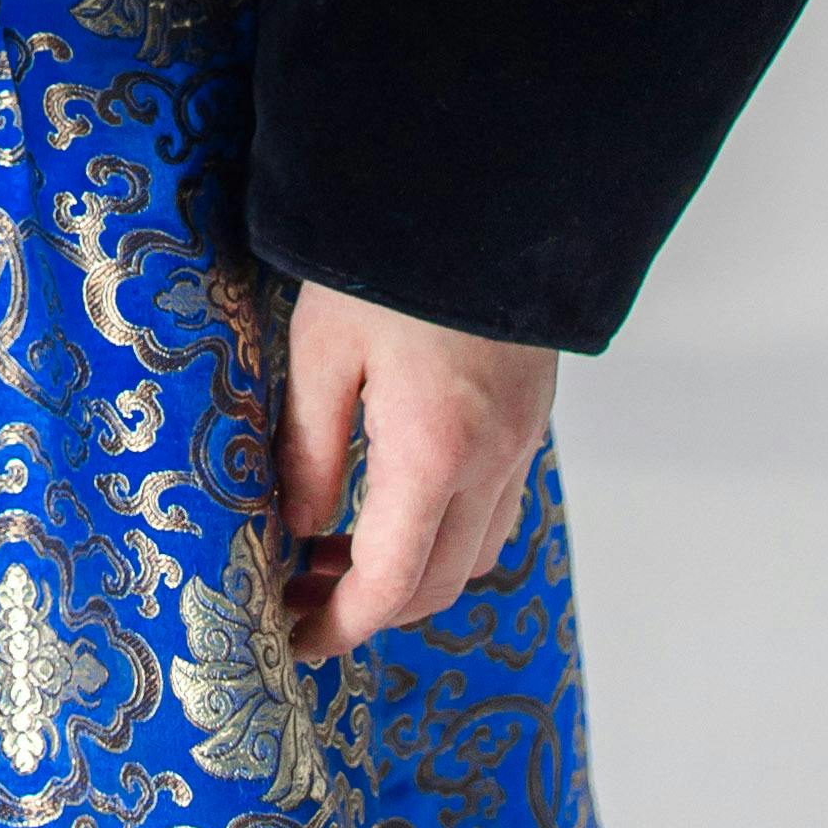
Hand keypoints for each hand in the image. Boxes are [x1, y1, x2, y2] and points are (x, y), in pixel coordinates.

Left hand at [276, 283, 554, 652]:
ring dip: (412, 571)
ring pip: (475, 550)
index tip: (296, 639)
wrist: (479, 187)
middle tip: (302, 595)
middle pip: (437, 583)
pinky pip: (497, 505)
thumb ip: (309, 447)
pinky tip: (397, 499)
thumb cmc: (387, 259)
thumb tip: (298, 527)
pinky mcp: (530, 413)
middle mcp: (492, 460)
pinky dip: (447, 528)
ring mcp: (522, 440)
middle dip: (371, 607)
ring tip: (337, 546)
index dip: (341, 623)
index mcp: (435, 451)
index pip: (390, 581)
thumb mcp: (321, 347)